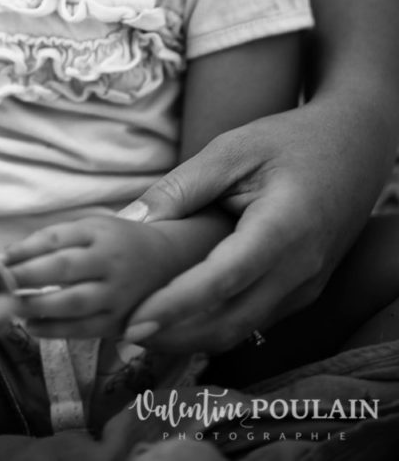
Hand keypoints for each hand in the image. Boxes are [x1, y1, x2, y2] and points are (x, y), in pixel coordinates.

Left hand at [4, 215, 176, 339]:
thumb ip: (50, 239)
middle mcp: (109, 263)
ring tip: (10, 307)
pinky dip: (55, 330)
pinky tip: (31, 327)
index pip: (55, 239)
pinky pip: (85, 329)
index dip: (24, 250)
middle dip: (27, 277)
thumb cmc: (114, 240)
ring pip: (74, 303)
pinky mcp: (120, 321)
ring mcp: (117, 294)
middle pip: (63, 269)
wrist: (165, 260)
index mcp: (98, 234)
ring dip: (37, 306)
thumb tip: (7, 255)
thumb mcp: (87, 227)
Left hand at [113, 102, 390, 353]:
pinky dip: (214, 325)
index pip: (224, 280)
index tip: (134, 321)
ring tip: (140, 334)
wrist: (356, 148)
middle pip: (233, 320)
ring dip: (192, 337)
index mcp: (285, 229)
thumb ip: (182, 186)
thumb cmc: (292, 141)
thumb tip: (130, 221)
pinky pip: (255, 318)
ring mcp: (306, 285)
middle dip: (176, 335)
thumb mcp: (232, 149)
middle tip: (123, 337)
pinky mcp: (302, 290)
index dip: (177, 305)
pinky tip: (175, 319)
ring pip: (244, 328)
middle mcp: (301, 268)